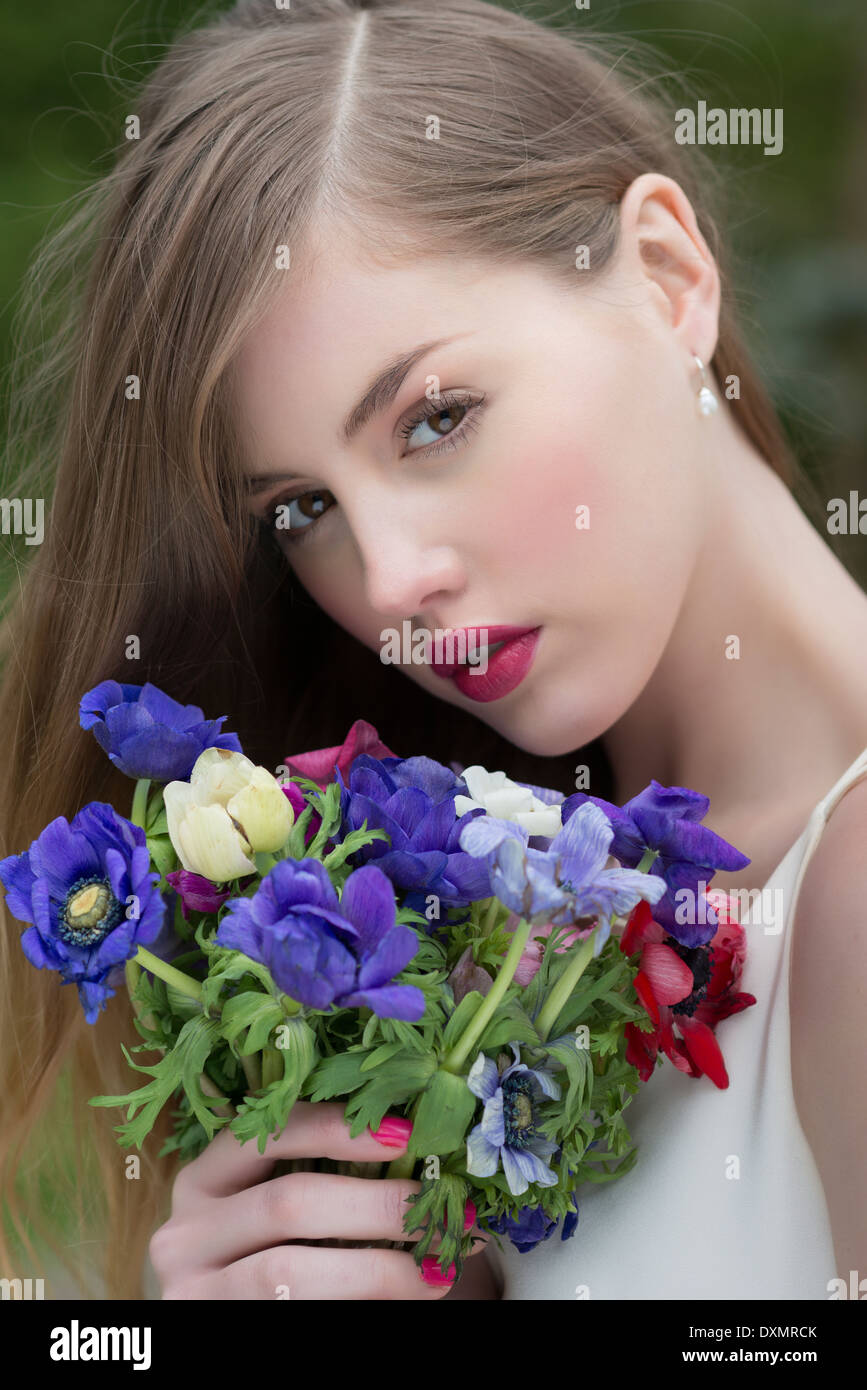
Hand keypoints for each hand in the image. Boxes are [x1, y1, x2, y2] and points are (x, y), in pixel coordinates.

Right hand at [149, 1101, 487, 1299]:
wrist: (240, 1319)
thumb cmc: (270, 1253)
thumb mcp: (271, 1208)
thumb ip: (325, 1177)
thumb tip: (419, 1146)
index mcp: (203, 1180)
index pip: (267, 1134)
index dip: (336, 1128)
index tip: (404, 1134)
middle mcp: (186, 1233)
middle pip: (288, 1204)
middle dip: (373, 1205)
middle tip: (438, 1211)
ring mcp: (196, 1291)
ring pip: (289, 1272)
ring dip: (376, 1269)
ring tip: (435, 1268)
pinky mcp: (217, 1332)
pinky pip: (295, 1313)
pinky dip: (361, 1306)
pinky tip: (406, 1297)